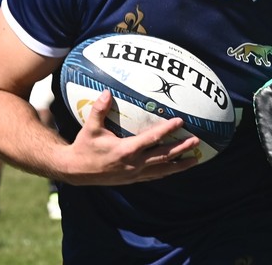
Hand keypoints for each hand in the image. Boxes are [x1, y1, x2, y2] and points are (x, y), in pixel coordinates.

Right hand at [63, 90, 200, 185]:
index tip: (180, 121)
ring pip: (162, 170)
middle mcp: (133, 164)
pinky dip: (168, 172)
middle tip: (196, 141)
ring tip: (195, 159)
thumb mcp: (90, 128)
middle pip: (163, 156)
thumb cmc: (84, 147)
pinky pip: (155, 176)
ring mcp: (134, 174)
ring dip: (180, 164)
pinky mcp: (133, 180)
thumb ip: (99, 109)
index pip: (151, 139)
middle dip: (181, 148)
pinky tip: (177, 168)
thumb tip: (108, 92)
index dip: (167, 130)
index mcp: (125, 150)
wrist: (75, 171)